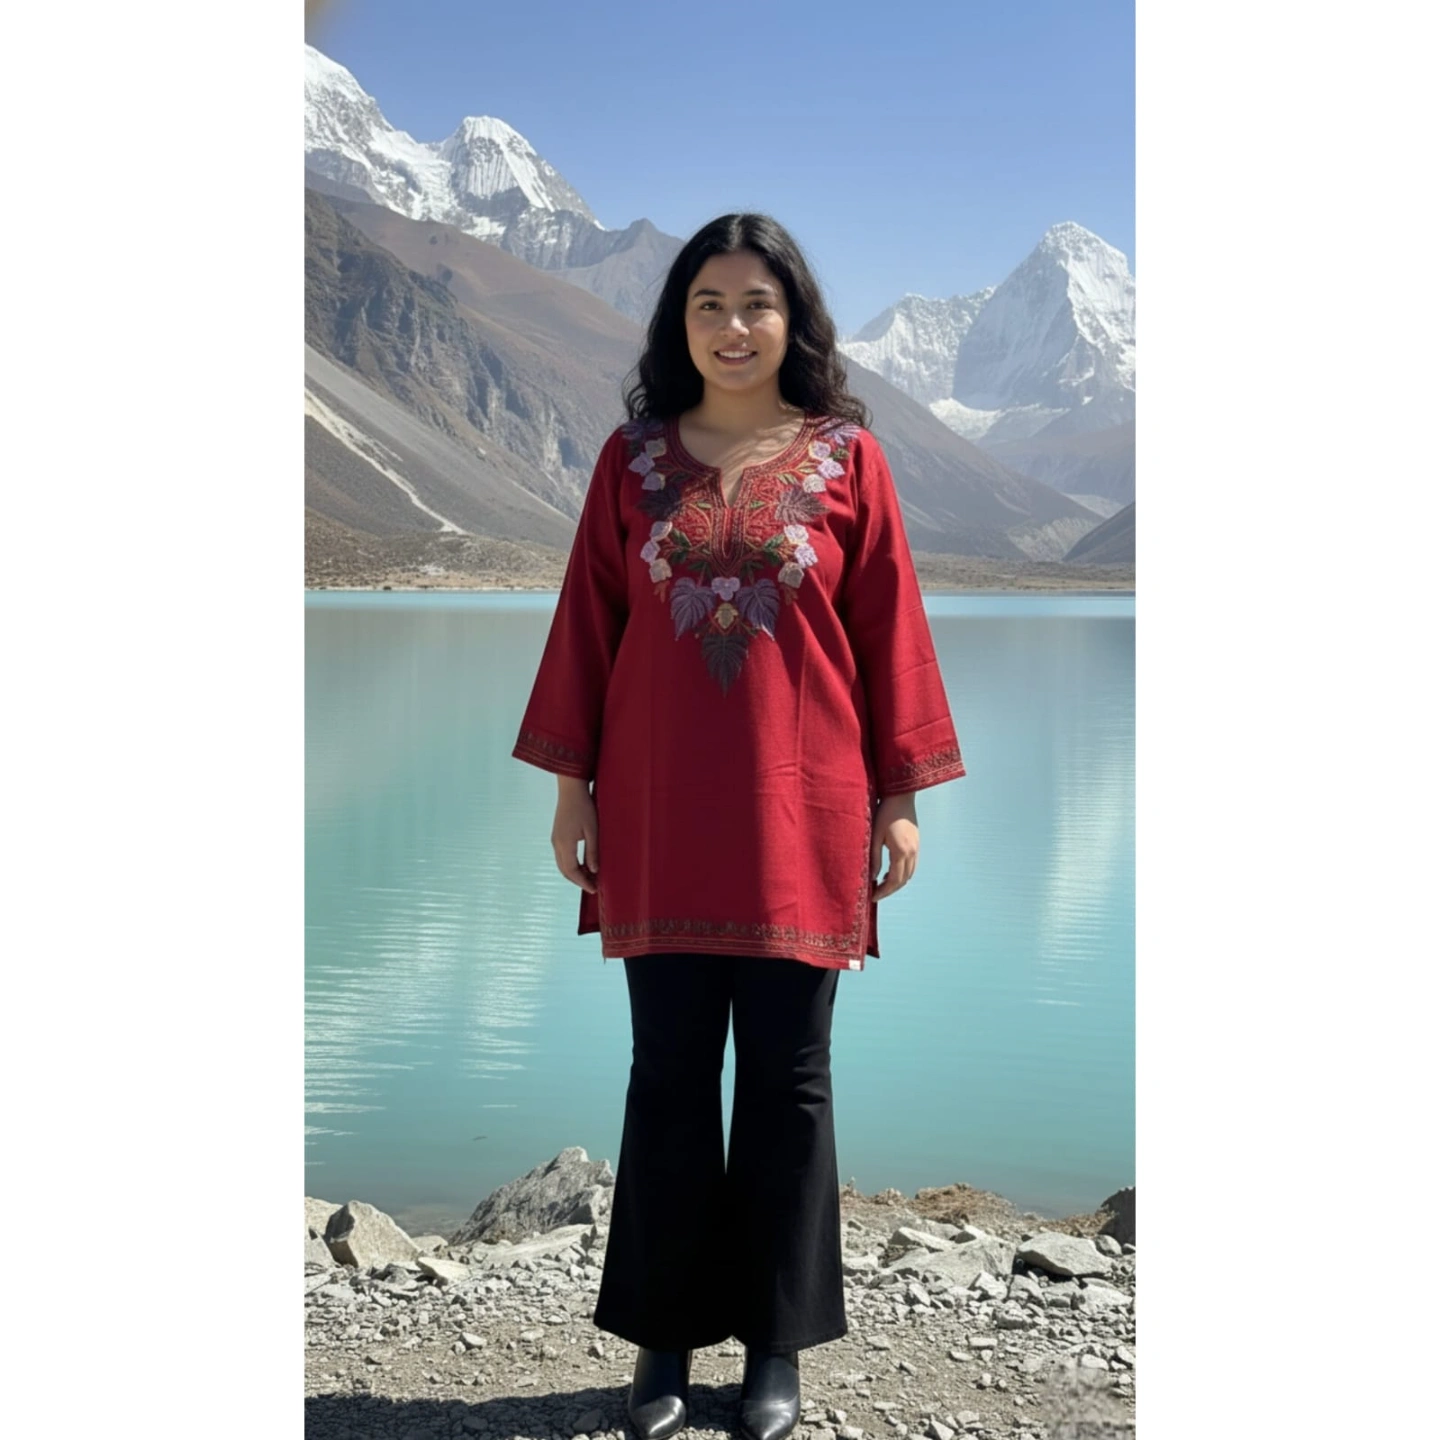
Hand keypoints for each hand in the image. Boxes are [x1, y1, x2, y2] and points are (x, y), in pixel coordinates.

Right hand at [552, 778, 598, 893]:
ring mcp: (555, 840)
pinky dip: (571, 864)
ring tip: (590, 877)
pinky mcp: (557, 835)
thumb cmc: (584, 807)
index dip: (583, 882)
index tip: (594, 889)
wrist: (571, 789)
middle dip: (578, 881)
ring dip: (574, 873)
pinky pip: (562, 856)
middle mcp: (557, 844)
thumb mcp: (592, 830)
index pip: (573, 871)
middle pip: (565, 871)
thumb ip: (592, 851)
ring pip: (562, 864)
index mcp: (565, 844)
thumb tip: (594, 870)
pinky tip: (583, 864)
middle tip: (593, 886)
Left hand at [870, 791, 918, 900]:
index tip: (873, 897)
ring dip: (897, 882)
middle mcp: (912, 852)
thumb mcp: (875, 836)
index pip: (894, 880)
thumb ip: (875, 858)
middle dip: (889, 890)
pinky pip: (912, 865)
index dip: (884, 892)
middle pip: (903, 881)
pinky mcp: (917, 843)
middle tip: (876, 894)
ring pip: (909, 874)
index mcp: (901, 851)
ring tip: (881, 884)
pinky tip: (890, 871)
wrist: (901, 796)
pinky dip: (902, 873)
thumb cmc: (884, 813)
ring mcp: (917, 848)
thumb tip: (872, 877)